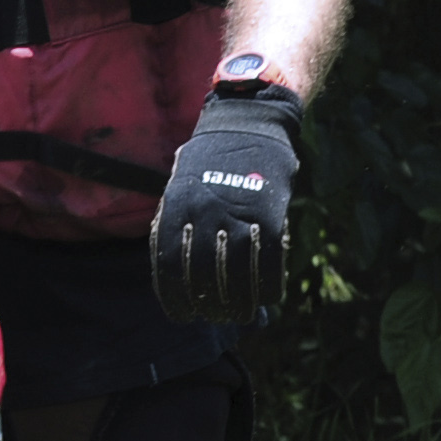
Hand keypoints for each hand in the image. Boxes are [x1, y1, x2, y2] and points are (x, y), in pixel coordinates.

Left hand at [150, 87, 301, 322]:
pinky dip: (270, 284)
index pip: (170, 265)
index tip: (182, 315)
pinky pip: (270, 260)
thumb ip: (174, 222)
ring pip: (237, 273)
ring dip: (240, 302)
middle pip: (203, 275)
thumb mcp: (178, 185)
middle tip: (215, 317)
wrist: (247, 124)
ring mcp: (237, 214)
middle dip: (209, 304)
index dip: (175, 297)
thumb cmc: (209, 159)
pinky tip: (268, 298)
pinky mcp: (269, 214)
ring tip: (240, 316)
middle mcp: (203, 214)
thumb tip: (170, 265)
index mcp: (175, 208)